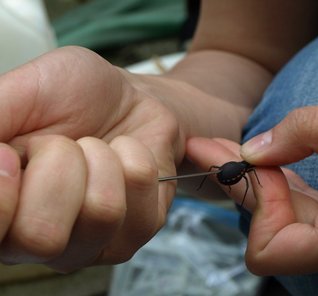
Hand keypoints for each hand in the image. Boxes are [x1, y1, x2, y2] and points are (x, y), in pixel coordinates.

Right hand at [0, 46, 185, 270]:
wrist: (131, 100)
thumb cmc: (72, 98)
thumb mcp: (23, 92)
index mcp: (1, 213)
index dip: (2, 194)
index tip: (10, 153)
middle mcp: (37, 240)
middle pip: (42, 236)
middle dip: (59, 168)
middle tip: (63, 145)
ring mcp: (90, 242)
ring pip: (101, 212)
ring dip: (101, 159)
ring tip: (95, 147)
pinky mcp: (134, 234)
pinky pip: (140, 193)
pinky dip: (133, 156)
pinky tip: (122, 155)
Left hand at [187, 92, 317, 288]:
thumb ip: (313, 131)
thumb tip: (255, 149)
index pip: (272, 249)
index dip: (252, 203)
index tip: (245, 156)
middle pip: (279, 235)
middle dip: (248, 187)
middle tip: (213, 147)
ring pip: (298, 228)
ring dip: (269, 188)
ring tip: (233, 151)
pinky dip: (296, 194)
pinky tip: (277, 167)